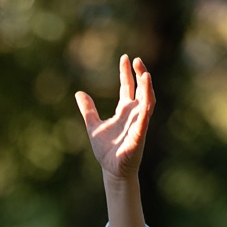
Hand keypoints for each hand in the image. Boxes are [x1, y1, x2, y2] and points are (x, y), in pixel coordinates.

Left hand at [75, 55, 154, 181]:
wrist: (111, 169)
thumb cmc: (106, 149)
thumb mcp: (93, 125)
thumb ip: (88, 109)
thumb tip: (79, 93)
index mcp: (124, 111)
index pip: (128, 87)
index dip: (126, 73)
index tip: (125, 57)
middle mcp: (134, 114)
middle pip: (140, 90)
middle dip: (139, 75)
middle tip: (137, 60)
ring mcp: (139, 124)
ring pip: (147, 102)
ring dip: (147, 89)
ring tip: (146, 74)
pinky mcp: (139, 136)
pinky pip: (144, 122)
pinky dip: (145, 111)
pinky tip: (144, 102)